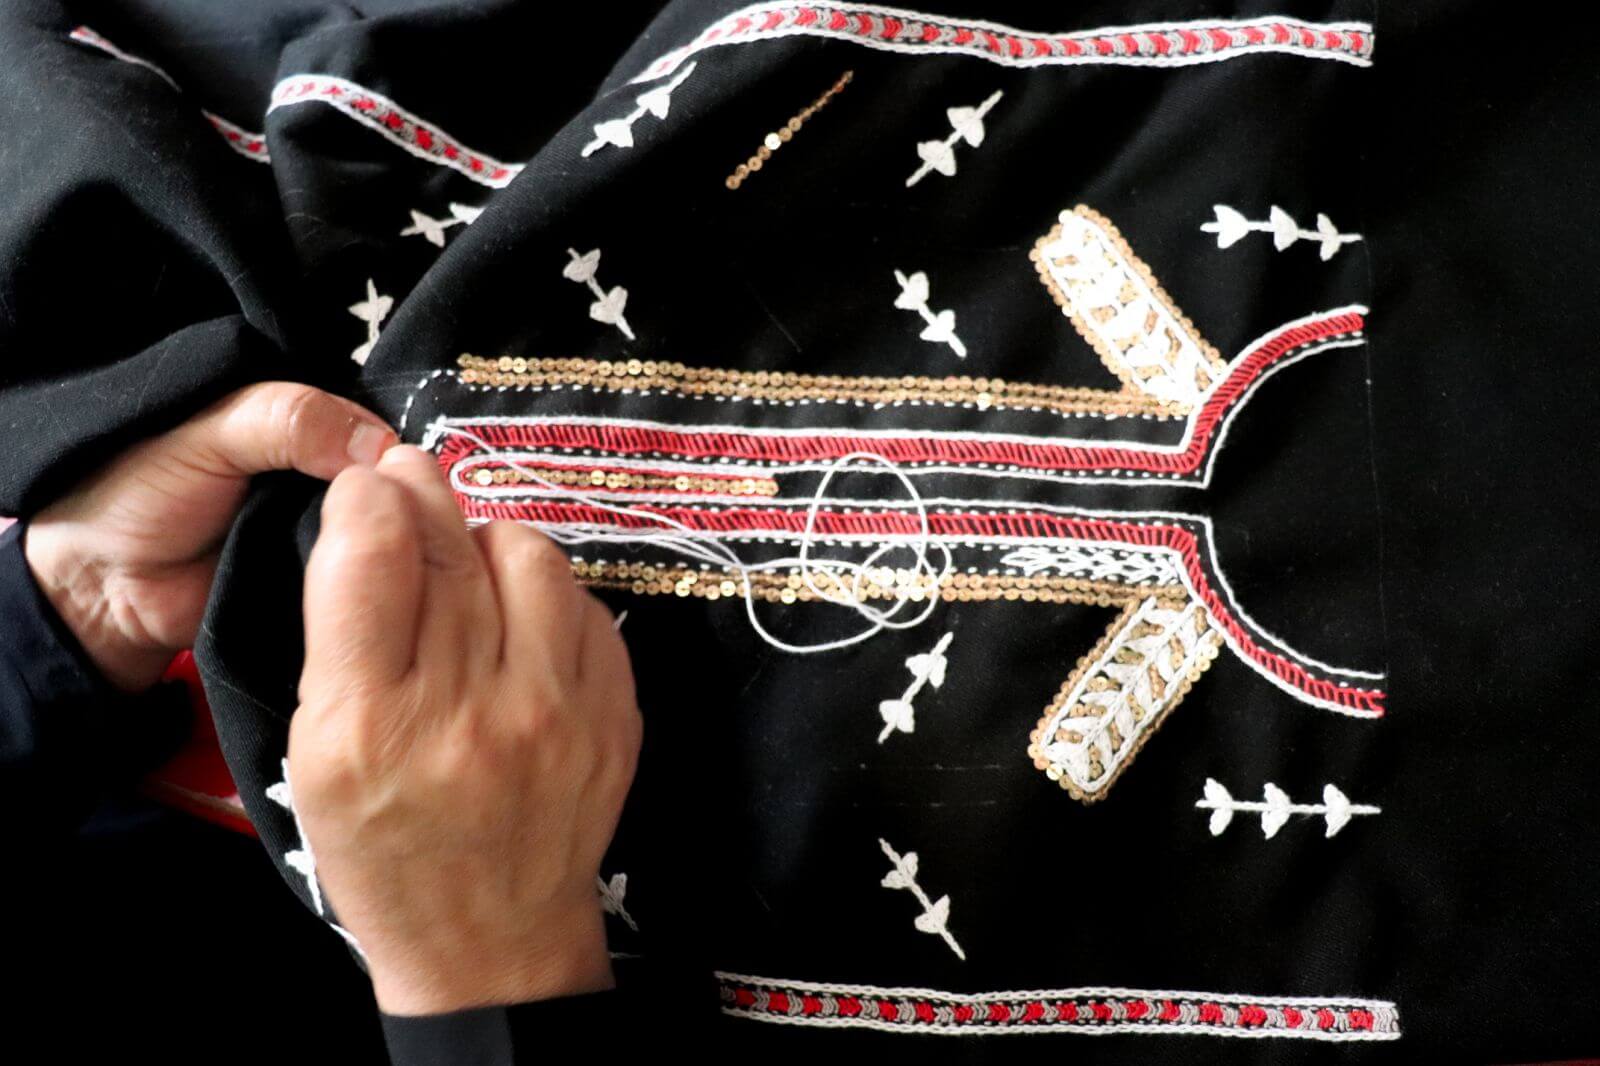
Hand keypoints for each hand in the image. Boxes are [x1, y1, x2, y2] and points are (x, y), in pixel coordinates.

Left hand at [23, 383, 394, 690]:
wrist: (104, 590)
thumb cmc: (137, 497)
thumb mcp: (210, 433)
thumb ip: (290, 420)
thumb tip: (378, 444)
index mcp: (288, 417)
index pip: (364, 418)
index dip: (384, 439)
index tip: (404, 467)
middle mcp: (312, 467)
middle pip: (381, 473)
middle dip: (392, 490)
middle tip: (407, 511)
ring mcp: (318, 523)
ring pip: (381, 522)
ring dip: (386, 533)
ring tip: (397, 545)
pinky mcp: (320, 575)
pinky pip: (363, 570)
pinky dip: (370, 571)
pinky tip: (385, 573)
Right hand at [287, 446, 641, 1014]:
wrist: (492, 941)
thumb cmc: (386, 848)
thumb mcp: (316, 755)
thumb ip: (338, 638)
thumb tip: (369, 518)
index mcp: (371, 723)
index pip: (370, 558)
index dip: (366, 498)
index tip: (365, 485)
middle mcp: (470, 709)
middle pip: (449, 546)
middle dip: (421, 494)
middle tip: (408, 476)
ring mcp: (556, 711)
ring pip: (527, 555)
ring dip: (489, 538)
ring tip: (468, 558)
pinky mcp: (614, 715)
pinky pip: (584, 602)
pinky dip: (547, 590)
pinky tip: (520, 614)